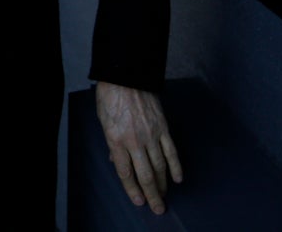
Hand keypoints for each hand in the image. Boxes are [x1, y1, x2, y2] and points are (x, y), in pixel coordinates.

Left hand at [95, 81, 182, 214]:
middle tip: (158, 208)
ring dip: (163, 184)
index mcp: (116, 139)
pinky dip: (175, 166)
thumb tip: (118, 161)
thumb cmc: (111, 96)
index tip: (138, 201)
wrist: (126, 74)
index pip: (125, 172)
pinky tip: (177, 178)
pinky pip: (171, 151)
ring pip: (160, 166)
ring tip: (164, 196)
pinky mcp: (163, 127)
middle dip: (152, 194)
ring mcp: (151, 134)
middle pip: (146, 174)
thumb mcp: (103, 121)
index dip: (132, 189)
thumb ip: (112, 143)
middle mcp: (134, 140)